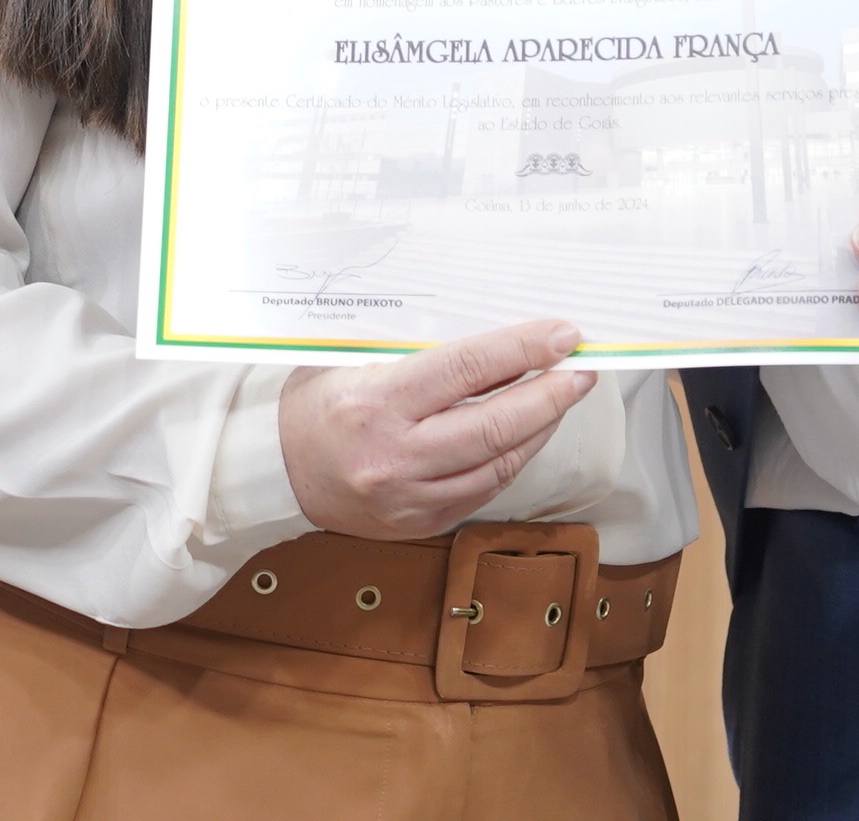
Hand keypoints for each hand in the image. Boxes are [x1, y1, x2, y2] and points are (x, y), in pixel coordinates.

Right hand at [279, 320, 597, 539]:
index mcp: (376, 402)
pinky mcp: (418, 523)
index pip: (468, 369)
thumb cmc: (316, 401)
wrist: (275, 472)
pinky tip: (527, 434)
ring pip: (498, 463)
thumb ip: (418, 347)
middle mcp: (395, 456)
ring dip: (540, 429)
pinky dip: (512, 459)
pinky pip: (482, 490)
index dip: (523, 349)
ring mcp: (408, 498)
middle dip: (550, 395)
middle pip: (495, 424)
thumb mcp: (354, 357)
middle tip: (582, 371)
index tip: (563, 336)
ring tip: (562, 397)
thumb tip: (498, 335)